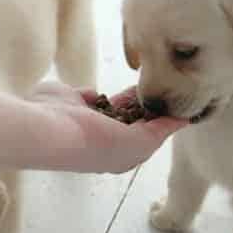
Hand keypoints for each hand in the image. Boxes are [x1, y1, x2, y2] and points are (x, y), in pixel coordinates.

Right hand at [27, 82, 186, 173]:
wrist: (49, 127)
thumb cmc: (95, 142)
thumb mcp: (139, 142)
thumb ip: (160, 131)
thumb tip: (182, 120)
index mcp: (121, 155)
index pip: (150, 137)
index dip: (165, 120)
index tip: (183, 100)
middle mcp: (105, 140)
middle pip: (135, 120)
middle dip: (150, 105)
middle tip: (169, 84)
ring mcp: (89, 120)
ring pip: (119, 105)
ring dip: (134, 95)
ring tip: (153, 77)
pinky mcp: (75, 102)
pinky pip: (97, 95)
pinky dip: (106, 91)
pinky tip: (120, 80)